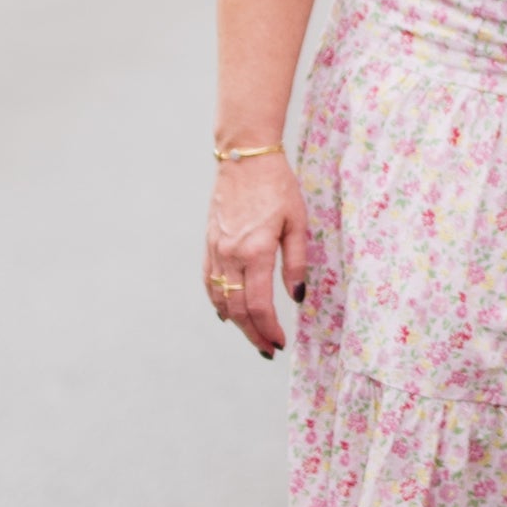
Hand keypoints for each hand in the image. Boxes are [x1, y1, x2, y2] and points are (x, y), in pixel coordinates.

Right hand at [204, 159, 309, 356]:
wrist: (245, 158)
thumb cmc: (278, 186)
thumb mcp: (297, 222)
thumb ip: (297, 262)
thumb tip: (297, 296)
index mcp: (256, 252)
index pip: (259, 305)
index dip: (269, 329)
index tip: (280, 342)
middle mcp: (231, 255)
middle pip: (237, 309)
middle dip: (253, 334)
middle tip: (267, 348)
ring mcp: (216, 250)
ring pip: (220, 299)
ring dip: (236, 322)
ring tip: (253, 334)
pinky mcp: (209, 244)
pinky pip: (209, 282)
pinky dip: (218, 301)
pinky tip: (228, 311)